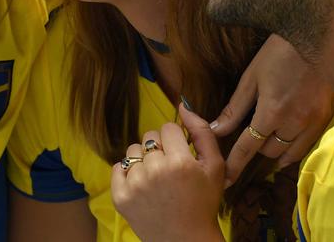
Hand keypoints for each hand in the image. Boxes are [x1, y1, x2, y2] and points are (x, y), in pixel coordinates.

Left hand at [111, 104, 225, 241]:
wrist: (185, 240)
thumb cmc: (203, 202)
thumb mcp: (215, 167)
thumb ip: (202, 133)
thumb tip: (183, 105)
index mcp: (180, 162)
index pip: (168, 128)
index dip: (176, 140)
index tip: (181, 154)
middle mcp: (155, 171)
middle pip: (149, 137)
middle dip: (159, 149)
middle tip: (170, 170)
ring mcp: (135, 184)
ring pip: (133, 151)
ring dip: (143, 160)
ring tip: (157, 179)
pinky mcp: (120, 196)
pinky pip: (118, 167)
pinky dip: (128, 173)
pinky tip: (143, 186)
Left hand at [210, 34, 333, 182]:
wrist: (318, 39)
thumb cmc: (279, 54)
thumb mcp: (251, 78)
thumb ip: (234, 108)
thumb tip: (216, 129)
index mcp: (271, 112)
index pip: (248, 147)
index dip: (235, 165)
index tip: (227, 180)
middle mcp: (294, 123)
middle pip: (268, 152)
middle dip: (254, 149)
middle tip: (246, 142)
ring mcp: (313, 123)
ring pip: (289, 154)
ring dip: (274, 152)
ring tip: (264, 145)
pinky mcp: (326, 120)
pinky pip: (307, 146)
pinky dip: (294, 148)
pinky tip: (286, 140)